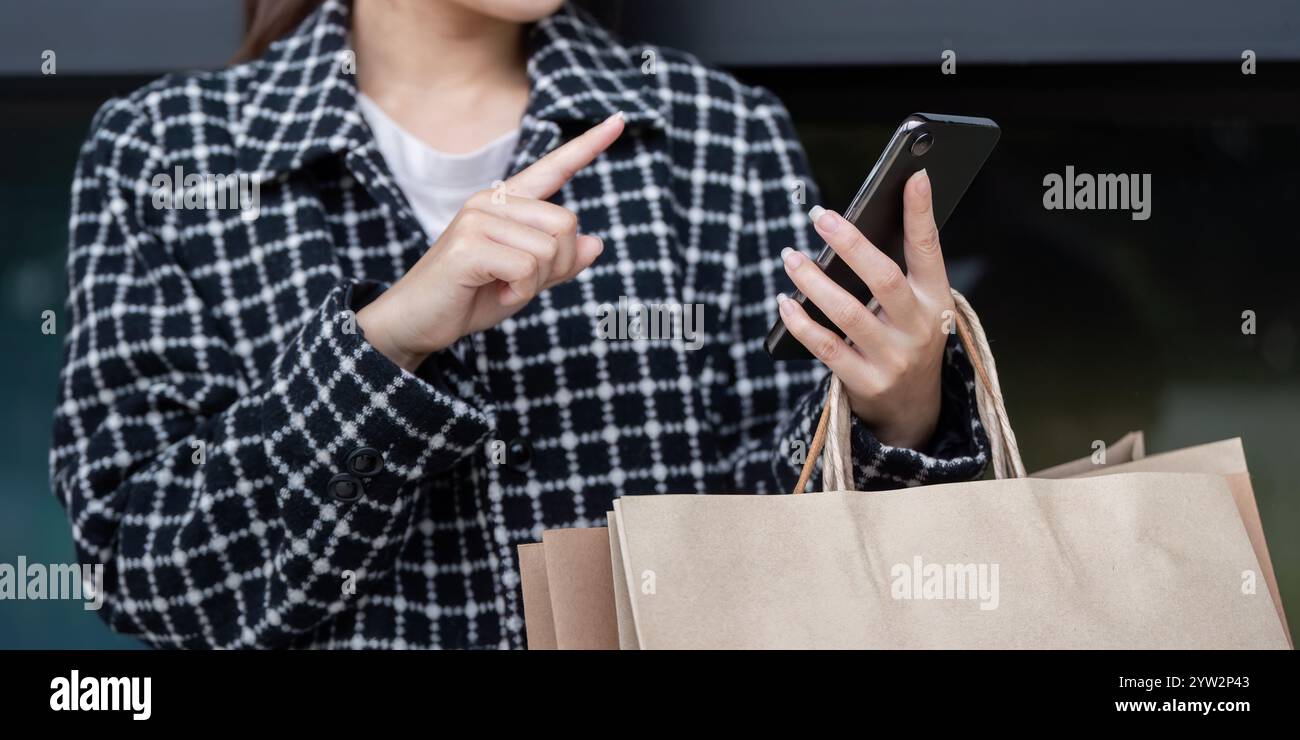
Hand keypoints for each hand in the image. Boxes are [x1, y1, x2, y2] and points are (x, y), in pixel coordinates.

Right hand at [357, 112, 625, 371]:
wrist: (415, 322)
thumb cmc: (469, 297)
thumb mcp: (525, 280)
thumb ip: (559, 262)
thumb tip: (597, 242)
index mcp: (506, 202)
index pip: (554, 168)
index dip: (588, 146)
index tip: (619, 120)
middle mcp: (491, 201)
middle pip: (566, 223)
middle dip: (559, 265)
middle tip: (524, 284)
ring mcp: (477, 219)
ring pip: (550, 249)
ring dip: (537, 282)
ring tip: (504, 288)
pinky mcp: (468, 245)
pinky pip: (527, 269)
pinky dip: (521, 292)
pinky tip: (496, 293)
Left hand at [776, 169, 951, 449]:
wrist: (913, 410)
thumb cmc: (905, 339)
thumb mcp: (916, 307)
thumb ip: (895, 272)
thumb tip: (849, 225)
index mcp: (936, 300)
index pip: (930, 249)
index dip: (922, 212)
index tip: (914, 174)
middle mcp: (920, 328)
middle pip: (884, 278)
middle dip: (850, 243)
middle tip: (818, 216)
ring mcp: (893, 358)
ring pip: (848, 312)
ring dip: (813, 281)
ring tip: (790, 257)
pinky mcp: (865, 382)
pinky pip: (825, 347)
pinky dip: (800, 322)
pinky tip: (784, 302)